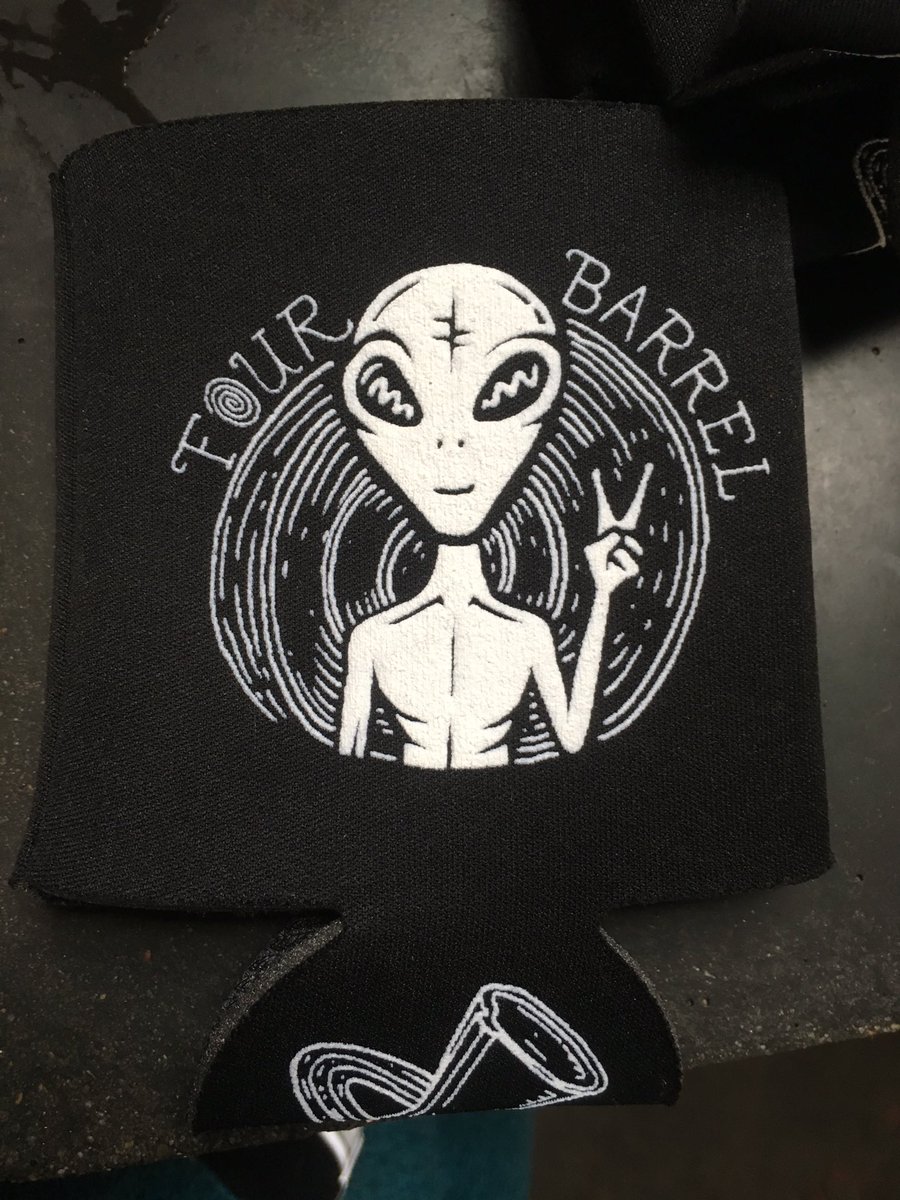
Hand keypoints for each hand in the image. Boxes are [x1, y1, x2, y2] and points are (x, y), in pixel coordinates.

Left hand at [586, 463, 651, 593]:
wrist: (598, 586)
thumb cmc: (593, 566)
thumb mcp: (594, 548)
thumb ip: (608, 538)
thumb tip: (622, 534)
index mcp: (607, 526)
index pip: (602, 503)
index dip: (599, 487)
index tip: (595, 471)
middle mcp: (622, 532)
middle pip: (636, 508)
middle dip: (643, 485)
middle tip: (650, 463)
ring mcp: (632, 544)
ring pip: (626, 544)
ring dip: (615, 555)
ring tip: (609, 561)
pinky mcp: (637, 563)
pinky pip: (629, 559)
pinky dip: (620, 566)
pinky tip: (616, 570)